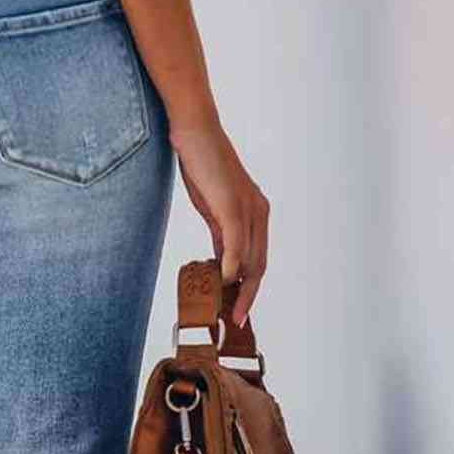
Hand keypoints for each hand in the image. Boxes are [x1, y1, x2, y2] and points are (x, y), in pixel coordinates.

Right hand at [169, 114, 268, 326]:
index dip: (250, 288)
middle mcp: (259, 213)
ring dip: (238, 289)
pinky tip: (220, 284)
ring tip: (226, 311)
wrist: (194, 132)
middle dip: (248, 296)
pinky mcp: (233, 207)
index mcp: (256, 213)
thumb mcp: (213, 207)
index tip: (239, 310)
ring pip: (249, 260)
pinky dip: (229, 268)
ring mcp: (248, 210)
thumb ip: (221, 234)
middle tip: (235, 321)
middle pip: (259, 265)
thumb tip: (220, 264)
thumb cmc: (201, 165)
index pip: (258, 259)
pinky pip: (234, 246)